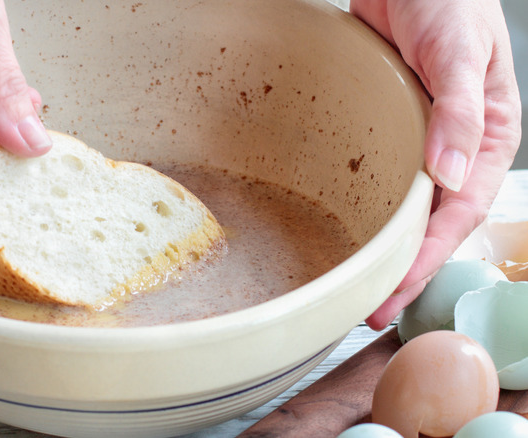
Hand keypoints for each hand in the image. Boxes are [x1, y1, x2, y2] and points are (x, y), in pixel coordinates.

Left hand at [349, 0, 521, 328]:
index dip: (429, 257)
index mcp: (489, 137)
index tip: (396, 291)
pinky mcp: (386, 128)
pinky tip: (350, 229)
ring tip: (359, 284)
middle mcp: (455, 147)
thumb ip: (461, 112)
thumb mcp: (461, 52)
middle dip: (404, 267)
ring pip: (404, 205)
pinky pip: (378, 175)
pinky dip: (367, 206)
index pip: (460, 212)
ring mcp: (418, 140)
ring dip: (385, 246)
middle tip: (370, 308)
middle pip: (431, 220)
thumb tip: (451, 177)